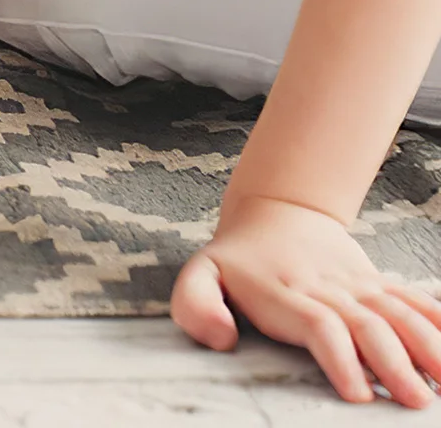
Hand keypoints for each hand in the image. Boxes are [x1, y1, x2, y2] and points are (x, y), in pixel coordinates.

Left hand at [174, 194, 440, 406]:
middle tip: (415, 401)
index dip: (340, 357)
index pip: (319, 325)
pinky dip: (439, 321)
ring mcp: (359, 285)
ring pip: (400, 312)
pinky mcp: (379, 284)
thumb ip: (195, 306)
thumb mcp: (200, 275)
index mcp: (286, 295)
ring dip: (427, 346)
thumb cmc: (237, 260)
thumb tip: (222, 339)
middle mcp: (328, 289)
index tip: (358, 394)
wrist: (275, 210)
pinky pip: (416, 299)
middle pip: (368, 324)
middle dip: (394, 363)